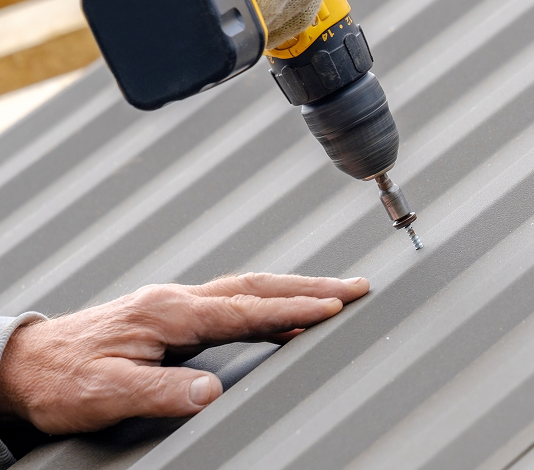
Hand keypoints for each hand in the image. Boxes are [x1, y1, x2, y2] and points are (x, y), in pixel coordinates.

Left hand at [0, 273, 367, 433]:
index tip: (336, 306)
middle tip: (355, 286)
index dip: (293, 309)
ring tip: (333, 291)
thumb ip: (163, 391)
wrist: (27, 363)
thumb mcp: (106, 393)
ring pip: (248, 287)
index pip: (245, 310)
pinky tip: (282, 309)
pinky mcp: (173, 312)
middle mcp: (178, 300)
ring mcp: (176, 302)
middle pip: (257, 286)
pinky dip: (269, 299)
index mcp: (169, 313)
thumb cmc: (63, 378)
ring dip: (294, 287)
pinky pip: (234, 299)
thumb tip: (212, 391)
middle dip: (311, 286)